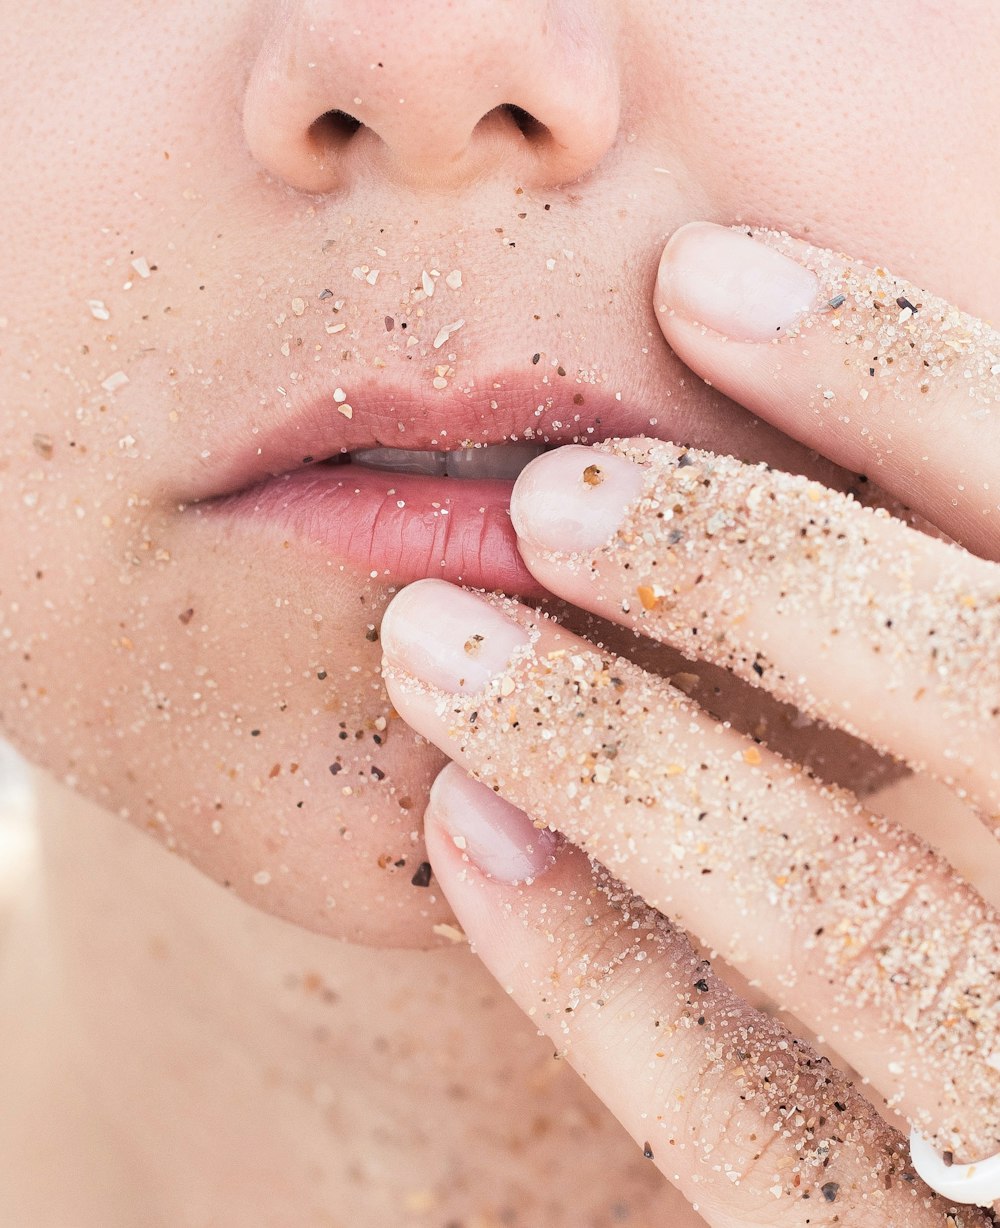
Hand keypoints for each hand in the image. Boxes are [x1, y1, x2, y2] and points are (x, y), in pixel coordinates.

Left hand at [381, 222, 999, 1224]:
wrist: (972, 1090)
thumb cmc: (981, 871)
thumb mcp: (975, 695)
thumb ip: (919, 593)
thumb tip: (753, 349)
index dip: (901, 371)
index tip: (702, 274)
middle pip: (989, 697)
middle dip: (758, 568)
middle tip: (554, 494)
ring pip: (849, 927)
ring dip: (620, 759)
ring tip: (436, 644)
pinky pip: (755, 1135)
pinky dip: (599, 976)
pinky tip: (467, 838)